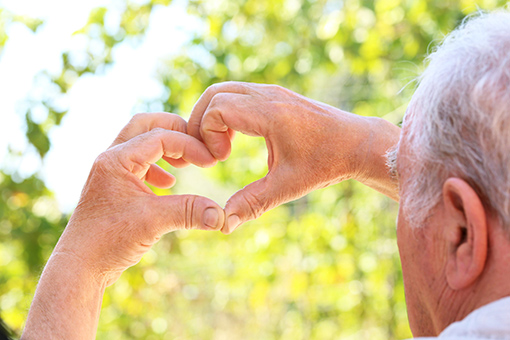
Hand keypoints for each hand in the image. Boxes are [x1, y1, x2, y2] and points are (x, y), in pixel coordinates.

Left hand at [54, 112, 224, 285]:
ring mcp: (110, 172)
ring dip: (166, 147)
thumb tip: (222, 215)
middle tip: (197, 145)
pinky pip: (138, 163)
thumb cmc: (108, 241)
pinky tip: (169, 184)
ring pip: (140, 142)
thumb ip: (189, 212)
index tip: (211, 162)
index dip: (190, 145)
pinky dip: (157, 167)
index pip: (160, 136)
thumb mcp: (153, 222)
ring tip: (186, 163)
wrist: (80, 266)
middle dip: (175, 130)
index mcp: (117, 159)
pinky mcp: (113, 187)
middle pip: (145, 125)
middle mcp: (111, 159)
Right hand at [188, 82, 399, 233]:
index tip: (221, 159)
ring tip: (221, 147)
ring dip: (213, 116)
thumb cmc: (327, 162)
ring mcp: (273, 91)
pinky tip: (236, 138)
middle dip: (202, 122)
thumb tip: (224, 223)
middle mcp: (269, 95)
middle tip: (211, 153)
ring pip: (226, 90)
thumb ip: (253, 202)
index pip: (217, 108)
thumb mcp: (289, 186)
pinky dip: (227, 112)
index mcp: (271, 113)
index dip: (208, 134)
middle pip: (215, 93)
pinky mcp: (276, 94)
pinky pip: (239, 93)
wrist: (358, 143)